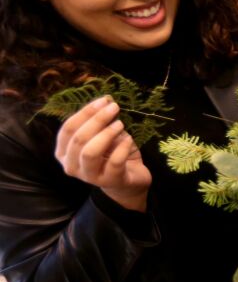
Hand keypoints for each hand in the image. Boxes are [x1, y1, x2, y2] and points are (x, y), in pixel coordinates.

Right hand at [55, 97, 151, 211]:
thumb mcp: (104, 136)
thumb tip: (106, 101)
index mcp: (64, 152)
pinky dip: (122, 148)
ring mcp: (89, 176)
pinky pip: (114, 162)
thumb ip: (100, 122)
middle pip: (79, 138)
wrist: (130, 181)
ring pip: (90, 152)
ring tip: (120, 124)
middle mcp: (71, 166)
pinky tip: (129, 140)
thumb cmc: (113, 154)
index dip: (85, 112)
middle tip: (114, 108)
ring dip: (106, 134)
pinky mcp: (110, 181)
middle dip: (97, 120)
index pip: (68, 129)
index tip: (103, 100)